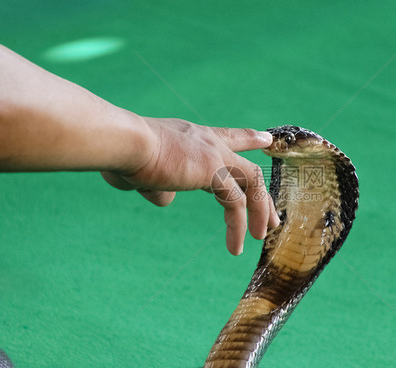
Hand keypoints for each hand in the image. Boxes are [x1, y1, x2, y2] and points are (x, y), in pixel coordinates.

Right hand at [101, 118, 279, 254]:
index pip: (228, 137)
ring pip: (251, 183)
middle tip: (272, 218)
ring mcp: (214, 155)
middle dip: (262, 194)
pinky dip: (238, 226)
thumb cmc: (124, 155)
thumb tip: (167, 199)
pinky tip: (234, 247)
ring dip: (259, 211)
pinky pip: (236, 203)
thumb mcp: (144, 174)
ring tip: (259, 237)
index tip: (266, 139)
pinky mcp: (214, 170)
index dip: (248, 139)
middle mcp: (209, 143)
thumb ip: (158, 187)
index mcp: (193, 138)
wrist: (124, 142)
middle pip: (248, 166)